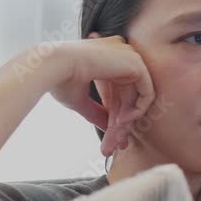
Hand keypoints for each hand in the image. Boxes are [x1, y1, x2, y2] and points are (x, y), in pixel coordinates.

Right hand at [49, 33, 154, 157]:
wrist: (53, 66)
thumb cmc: (59, 78)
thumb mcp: (81, 99)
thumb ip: (98, 111)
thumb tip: (108, 127)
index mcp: (106, 57)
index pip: (118, 92)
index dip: (116, 117)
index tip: (112, 138)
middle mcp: (120, 54)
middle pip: (128, 97)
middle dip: (122, 125)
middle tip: (115, 146)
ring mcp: (130, 56)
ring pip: (137, 98)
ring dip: (127, 122)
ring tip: (115, 139)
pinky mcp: (136, 63)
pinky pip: (147, 93)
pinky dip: (137, 111)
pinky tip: (122, 122)